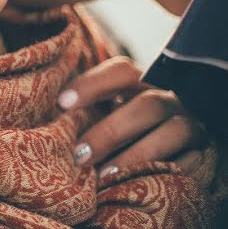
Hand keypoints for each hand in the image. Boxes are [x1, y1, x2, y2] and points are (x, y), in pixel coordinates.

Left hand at [58, 56, 207, 176]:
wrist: (169, 159)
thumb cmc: (123, 137)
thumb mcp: (105, 118)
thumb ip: (85, 114)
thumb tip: (49, 119)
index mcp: (140, 86)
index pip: (123, 70)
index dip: (92, 84)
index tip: (62, 104)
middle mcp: (168, 101)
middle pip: (147, 105)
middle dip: (111, 131)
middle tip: (80, 155)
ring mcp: (190, 126)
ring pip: (173, 130)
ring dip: (136, 154)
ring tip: (105, 175)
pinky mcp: (204, 156)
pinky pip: (190, 162)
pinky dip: (161, 172)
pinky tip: (136, 184)